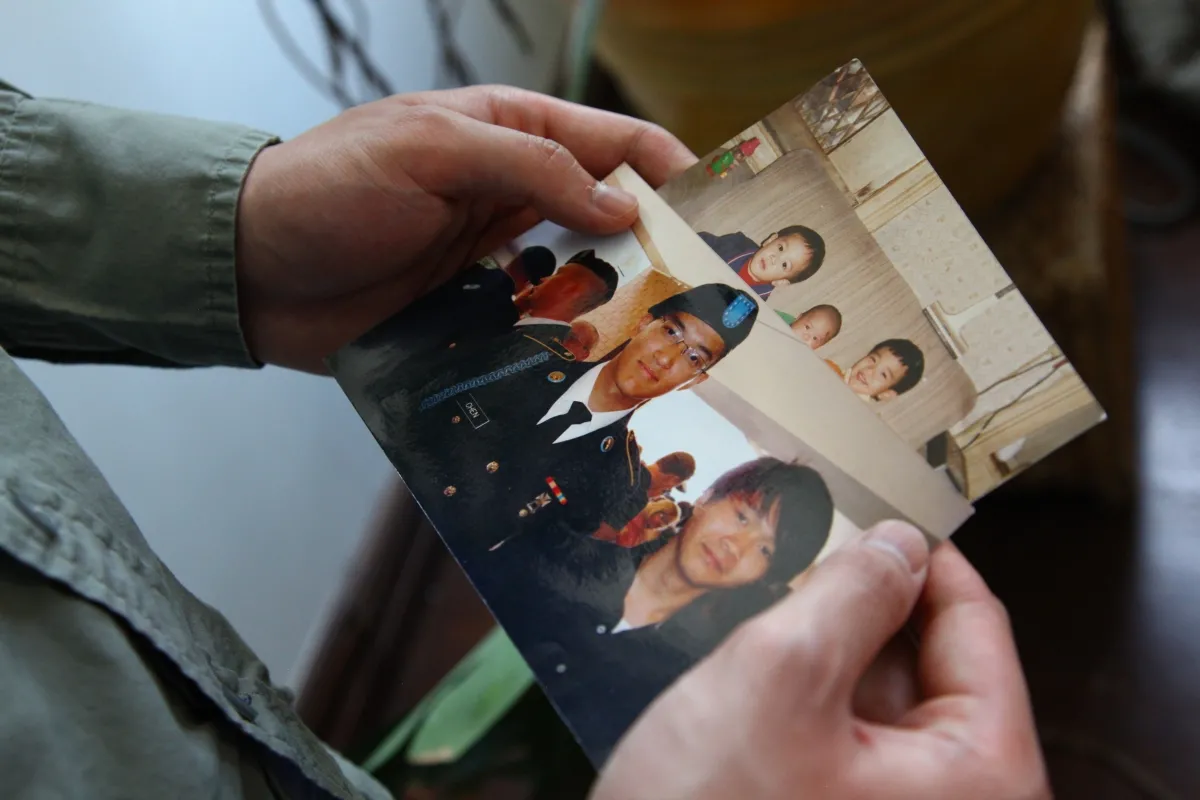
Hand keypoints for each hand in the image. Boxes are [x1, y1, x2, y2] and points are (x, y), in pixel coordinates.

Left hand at [234, 86, 694, 371]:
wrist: (247, 269)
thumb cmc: (330, 187)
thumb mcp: (431, 150)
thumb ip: (533, 168)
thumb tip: (625, 204)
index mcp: (514, 131)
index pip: (619, 143)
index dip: (679, 173)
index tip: (731, 217)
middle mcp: (517, 196)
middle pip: (614, 220)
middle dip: (666, 252)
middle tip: (719, 299)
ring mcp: (499, 262)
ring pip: (586, 282)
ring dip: (625, 310)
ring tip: (679, 348)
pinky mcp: (476, 317)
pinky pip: (541, 332)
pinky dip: (573, 349)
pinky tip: (606, 376)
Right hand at [592, 522, 1050, 799]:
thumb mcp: (778, 679)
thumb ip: (851, 594)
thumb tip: (900, 542)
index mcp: (982, 775)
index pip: (976, 624)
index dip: (920, 554)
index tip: (871, 503)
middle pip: (931, 660)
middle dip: (864, 602)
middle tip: (801, 551)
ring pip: (883, 696)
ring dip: (827, 646)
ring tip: (766, 608)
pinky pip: (850, 736)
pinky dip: (809, 693)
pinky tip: (754, 669)